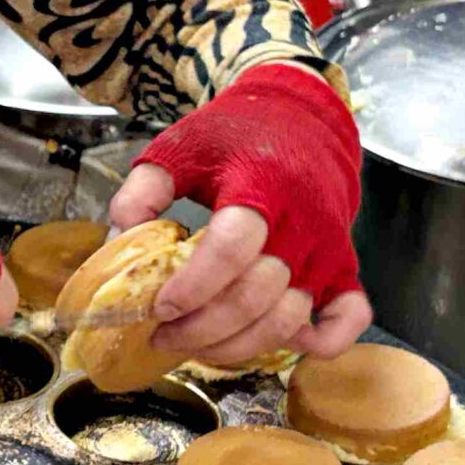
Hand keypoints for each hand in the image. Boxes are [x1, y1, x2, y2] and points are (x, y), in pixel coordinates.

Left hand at [107, 65, 370, 362]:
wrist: (302, 118)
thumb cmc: (238, 137)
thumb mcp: (180, 149)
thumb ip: (143, 192)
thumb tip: (116, 240)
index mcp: (260, 184)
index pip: (231, 249)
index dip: (193, 287)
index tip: (159, 308)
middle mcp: (301, 221)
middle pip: (256, 295)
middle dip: (203, 329)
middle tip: (164, 336)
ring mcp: (327, 248)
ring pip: (289, 317)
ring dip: (240, 345)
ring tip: (198, 345)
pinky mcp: (343, 265)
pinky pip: (349, 316)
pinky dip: (321, 342)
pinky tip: (278, 344)